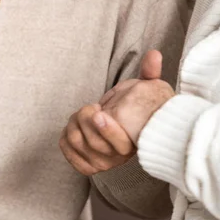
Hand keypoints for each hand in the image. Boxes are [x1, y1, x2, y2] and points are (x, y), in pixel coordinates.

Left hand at [59, 51, 166, 175]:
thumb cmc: (138, 106)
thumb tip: (154, 54)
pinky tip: (72, 127)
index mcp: (134, 140)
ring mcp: (103, 162)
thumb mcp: (146, 88)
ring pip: (79, 145)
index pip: (120, 143)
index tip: (98, 112)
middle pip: (93, 142)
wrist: (129, 127)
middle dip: (85, 119)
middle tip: (90, 107)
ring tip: (81, 114)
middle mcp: (119, 156)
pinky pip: (71, 157)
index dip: (107, 129)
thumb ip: (150, 73)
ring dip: (74, 125)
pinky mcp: (89, 165)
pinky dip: (65, 142)